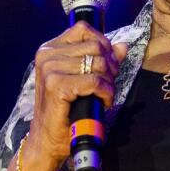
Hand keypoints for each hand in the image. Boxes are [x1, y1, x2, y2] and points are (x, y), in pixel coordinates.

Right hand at [27, 21, 127, 167]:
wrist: (48, 140)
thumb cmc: (66, 110)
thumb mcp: (84, 79)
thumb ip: (103, 60)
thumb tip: (122, 46)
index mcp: (50, 49)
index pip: (84, 30)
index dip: (103, 45)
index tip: (106, 65)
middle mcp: (47, 55)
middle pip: (96, 46)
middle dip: (110, 66)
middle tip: (107, 84)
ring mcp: (50, 69)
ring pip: (98, 63)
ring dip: (109, 81)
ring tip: (104, 94)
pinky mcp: (56, 85)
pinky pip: (95, 81)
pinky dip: (106, 93)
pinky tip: (102, 102)